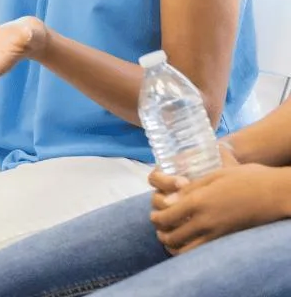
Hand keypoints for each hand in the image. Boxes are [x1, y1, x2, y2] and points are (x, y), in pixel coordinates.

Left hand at [149, 148, 285, 254]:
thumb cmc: (244, 178)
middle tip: (160, 229)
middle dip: (162, 234)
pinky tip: (190, 245)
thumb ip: (190, 188)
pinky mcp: (228, 240)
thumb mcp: (213, 176)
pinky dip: (191, 251)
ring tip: (170, 240)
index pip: (166, 216)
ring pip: (187, 250)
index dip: (156, 218)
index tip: (154, 216)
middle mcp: (205, 220)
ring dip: (174, 245)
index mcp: (197, 200)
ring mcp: (217, 233)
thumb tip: (169, 200)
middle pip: (173, 236)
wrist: (274, 193)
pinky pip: (203, 251)